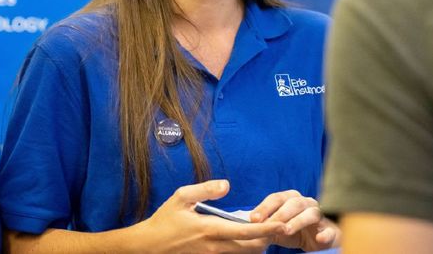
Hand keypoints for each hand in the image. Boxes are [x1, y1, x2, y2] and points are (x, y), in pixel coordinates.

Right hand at [142, 179, 285, 252]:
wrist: (148, 247)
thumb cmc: (164, 221)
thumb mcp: (181, 197)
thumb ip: (206, 189)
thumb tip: (227, 184)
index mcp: (211, 229)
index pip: (247, 231)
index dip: (268, 228)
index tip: (283, 223)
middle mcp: (215, 247)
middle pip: (252, 247)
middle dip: (268, 238)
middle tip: (280, 225)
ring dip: (258, 244)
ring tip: (266, 231)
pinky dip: (244, 249)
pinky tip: (247, 239)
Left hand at [249, 190, 340, 251]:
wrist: (318, 240)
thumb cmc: (295, 230)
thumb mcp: (278, 228)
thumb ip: (266, 225)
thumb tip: (247, 227)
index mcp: (292, 199)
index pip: (276, 198)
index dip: (265, 207)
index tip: (253, 218)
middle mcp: (307, 203)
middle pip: (293, 203)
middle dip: (279, 213)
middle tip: (267, 225)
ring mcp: (320, 215)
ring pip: (311, 213)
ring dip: (298, 221)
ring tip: (286, 231)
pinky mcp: (331, 230)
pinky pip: (329, 230)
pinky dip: (325, 234)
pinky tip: (319, 238)